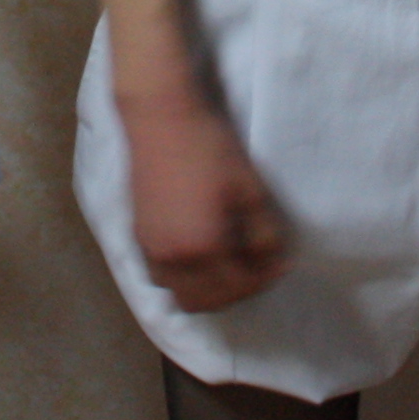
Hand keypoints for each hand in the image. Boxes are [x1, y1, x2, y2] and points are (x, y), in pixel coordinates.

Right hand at [119, 89, 289, 313]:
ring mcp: (151, 249)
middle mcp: (173, 259)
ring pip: (179, 294)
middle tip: (254, 268)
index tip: (279, 263)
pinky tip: (197, 253)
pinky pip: (160, 277)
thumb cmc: (210, 148)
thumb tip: (273, 261)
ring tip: (226, 264)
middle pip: (207, 302)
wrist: (161, 117)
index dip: (264, 279)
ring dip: (205, 290)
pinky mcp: (138, 236)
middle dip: (235, 292)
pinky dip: (181, 278)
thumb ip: (263, 234)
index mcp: (203, 248)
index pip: (239, 287)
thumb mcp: (250, 189)